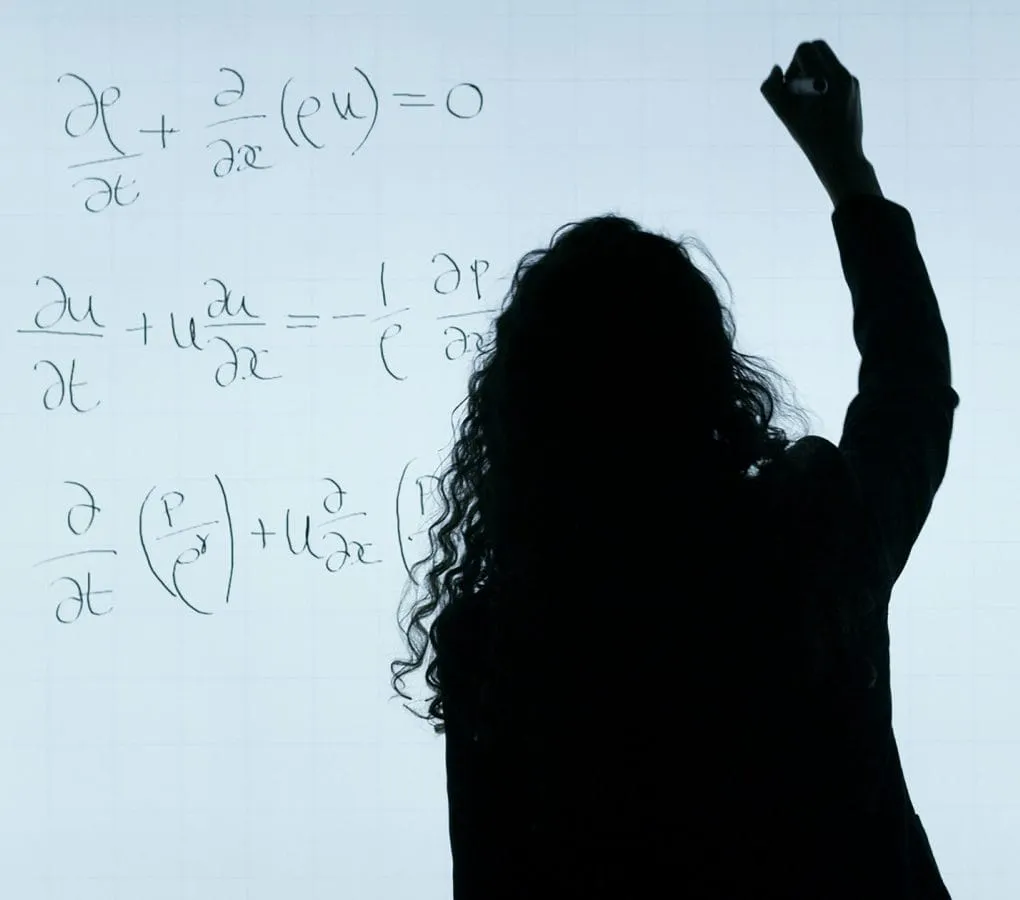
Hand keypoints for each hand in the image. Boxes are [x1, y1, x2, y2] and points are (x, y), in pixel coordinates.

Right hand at [760, 40, 870, 197]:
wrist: (841, 156)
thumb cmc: (809, 137)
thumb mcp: (783, 113)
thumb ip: (771, 88)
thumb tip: (776, 69)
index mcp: (824, 77)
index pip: (804, 49)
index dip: (792, 66)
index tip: (791, 87)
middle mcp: (841, 73)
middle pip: (818, 46)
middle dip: (803, 62)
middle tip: (798, 87)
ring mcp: (851, 79)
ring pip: (827, 59)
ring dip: (813, 72)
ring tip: (809, 99)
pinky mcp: (855, 87)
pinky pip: (835, 72)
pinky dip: (824, 82)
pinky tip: (821, 106)